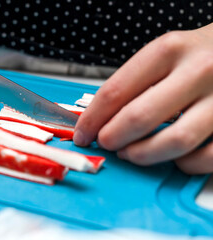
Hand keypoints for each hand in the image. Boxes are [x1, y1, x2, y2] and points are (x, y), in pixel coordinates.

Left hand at [74, 23, 212, 173]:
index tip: (83, 133)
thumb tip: (99, 120)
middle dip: (112, 138)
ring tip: (131, 152)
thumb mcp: (162, 54)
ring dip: (142, 155)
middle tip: (106, 143)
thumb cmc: (196, 54)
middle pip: (138, 118)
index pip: (115, 92)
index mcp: (168, 51)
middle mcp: (198, 71)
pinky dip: (183, 164)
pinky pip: (205, 157)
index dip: (91, 119)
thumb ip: (133, 83)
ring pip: (173, 142)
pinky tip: (173, 156)